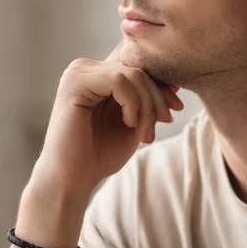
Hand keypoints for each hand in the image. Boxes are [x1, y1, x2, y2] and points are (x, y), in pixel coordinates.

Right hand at [32, 53, 183, 198]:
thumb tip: (174, 83)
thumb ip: (148, 102)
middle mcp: (86, 68)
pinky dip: (132, 103)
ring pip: (132, 75)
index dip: (161, 88)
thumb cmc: (98, 155)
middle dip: (155, 102)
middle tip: (152, 133)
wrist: (72, 179)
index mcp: (98, 76)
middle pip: (138, 71)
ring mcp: (78, 73)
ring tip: (143, 134)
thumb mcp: (134, 123)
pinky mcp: (75, 82)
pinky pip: (118, 80)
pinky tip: (129, 124)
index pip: (139, 70)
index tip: (175, 111)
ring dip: (146, 107)